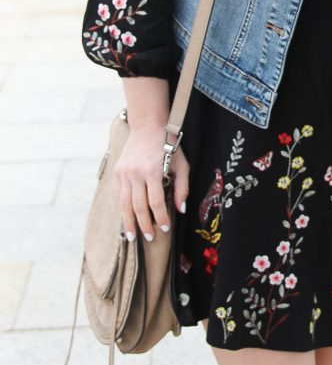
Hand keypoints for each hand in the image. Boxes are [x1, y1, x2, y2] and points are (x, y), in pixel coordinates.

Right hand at [114, 125, 189, 242]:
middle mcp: (136, 173)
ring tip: (131, 236)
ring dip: (128, 222)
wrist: (148, 126)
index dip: (160, 217)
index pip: (155, 202)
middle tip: (148, 238)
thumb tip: (181, 210)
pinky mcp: (118, 171)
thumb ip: (182, 188)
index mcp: (153, 171)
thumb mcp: (182, 164)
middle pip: (138, 206)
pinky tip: (127, 218)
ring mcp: (124, 172)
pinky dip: (123, 207)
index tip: (165, 228)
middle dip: (143, 225)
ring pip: (124, 203)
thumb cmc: (169, 145)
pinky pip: (119, 194)